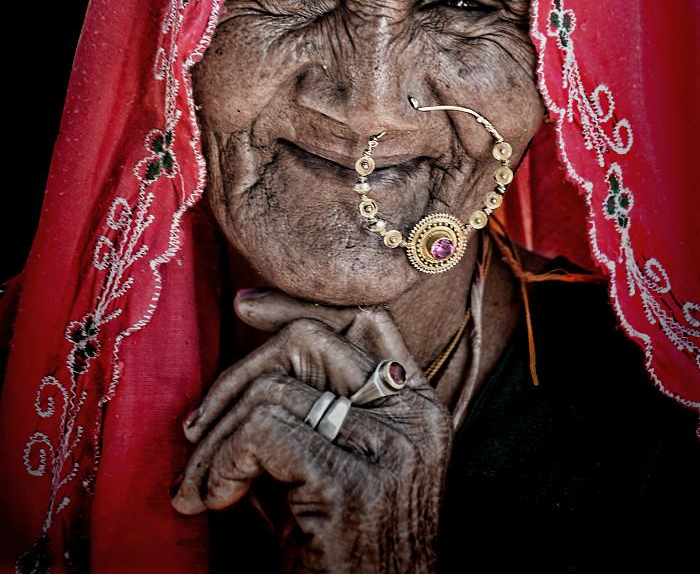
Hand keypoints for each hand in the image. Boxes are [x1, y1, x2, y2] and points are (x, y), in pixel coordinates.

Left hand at [171, 290, 453, 572]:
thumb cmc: (343, 553)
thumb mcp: (341, 464)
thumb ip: (318, 405)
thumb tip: (253, 328)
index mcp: (418, 408)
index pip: (365, 318)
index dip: (298, 303)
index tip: (245, 306)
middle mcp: (414, 420)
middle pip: (309, 339)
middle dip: (235, 376)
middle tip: (196, 428)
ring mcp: (389, 450)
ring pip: (272, 388)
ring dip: (215, 439)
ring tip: (201, 484)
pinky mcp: (351, 484)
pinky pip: (260, 431)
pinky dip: (220, 462)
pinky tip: (213, 500)